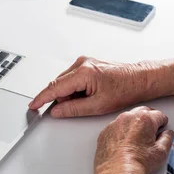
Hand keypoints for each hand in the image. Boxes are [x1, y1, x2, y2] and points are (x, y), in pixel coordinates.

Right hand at [28, 56, 151, 117]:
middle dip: (63, 99)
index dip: (42, 98)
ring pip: (65, 82)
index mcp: (83, 73)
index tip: (33, 105)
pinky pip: (72, 78)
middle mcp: (81, 63)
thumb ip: (73, 109)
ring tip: (90, 99)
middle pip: (59, 85)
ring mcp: (84, 62)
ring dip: (70, 94)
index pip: (55, 88)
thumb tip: (57, 111)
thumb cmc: (125, 90)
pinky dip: (75, 89)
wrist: (139, 80)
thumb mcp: (97, 106)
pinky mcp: (87, 64)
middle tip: (78, 107)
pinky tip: (89, 93)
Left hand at [94, 106, 173, 173]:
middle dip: (149, 119)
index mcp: (144, 119)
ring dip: (133, 124)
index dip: (162, 122)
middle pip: (142, 112)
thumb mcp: (161, 152)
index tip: (162, 126)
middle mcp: (128, 118)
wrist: (117, 173)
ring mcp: (114, 124)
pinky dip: (120, 132)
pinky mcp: (105, 132)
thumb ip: (167, 138)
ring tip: (137, 138)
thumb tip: (167, 134)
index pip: (159, 115)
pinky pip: (115, 127)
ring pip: (127, 118)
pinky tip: (124, 144)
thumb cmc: (138, 162)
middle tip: (151, 130)